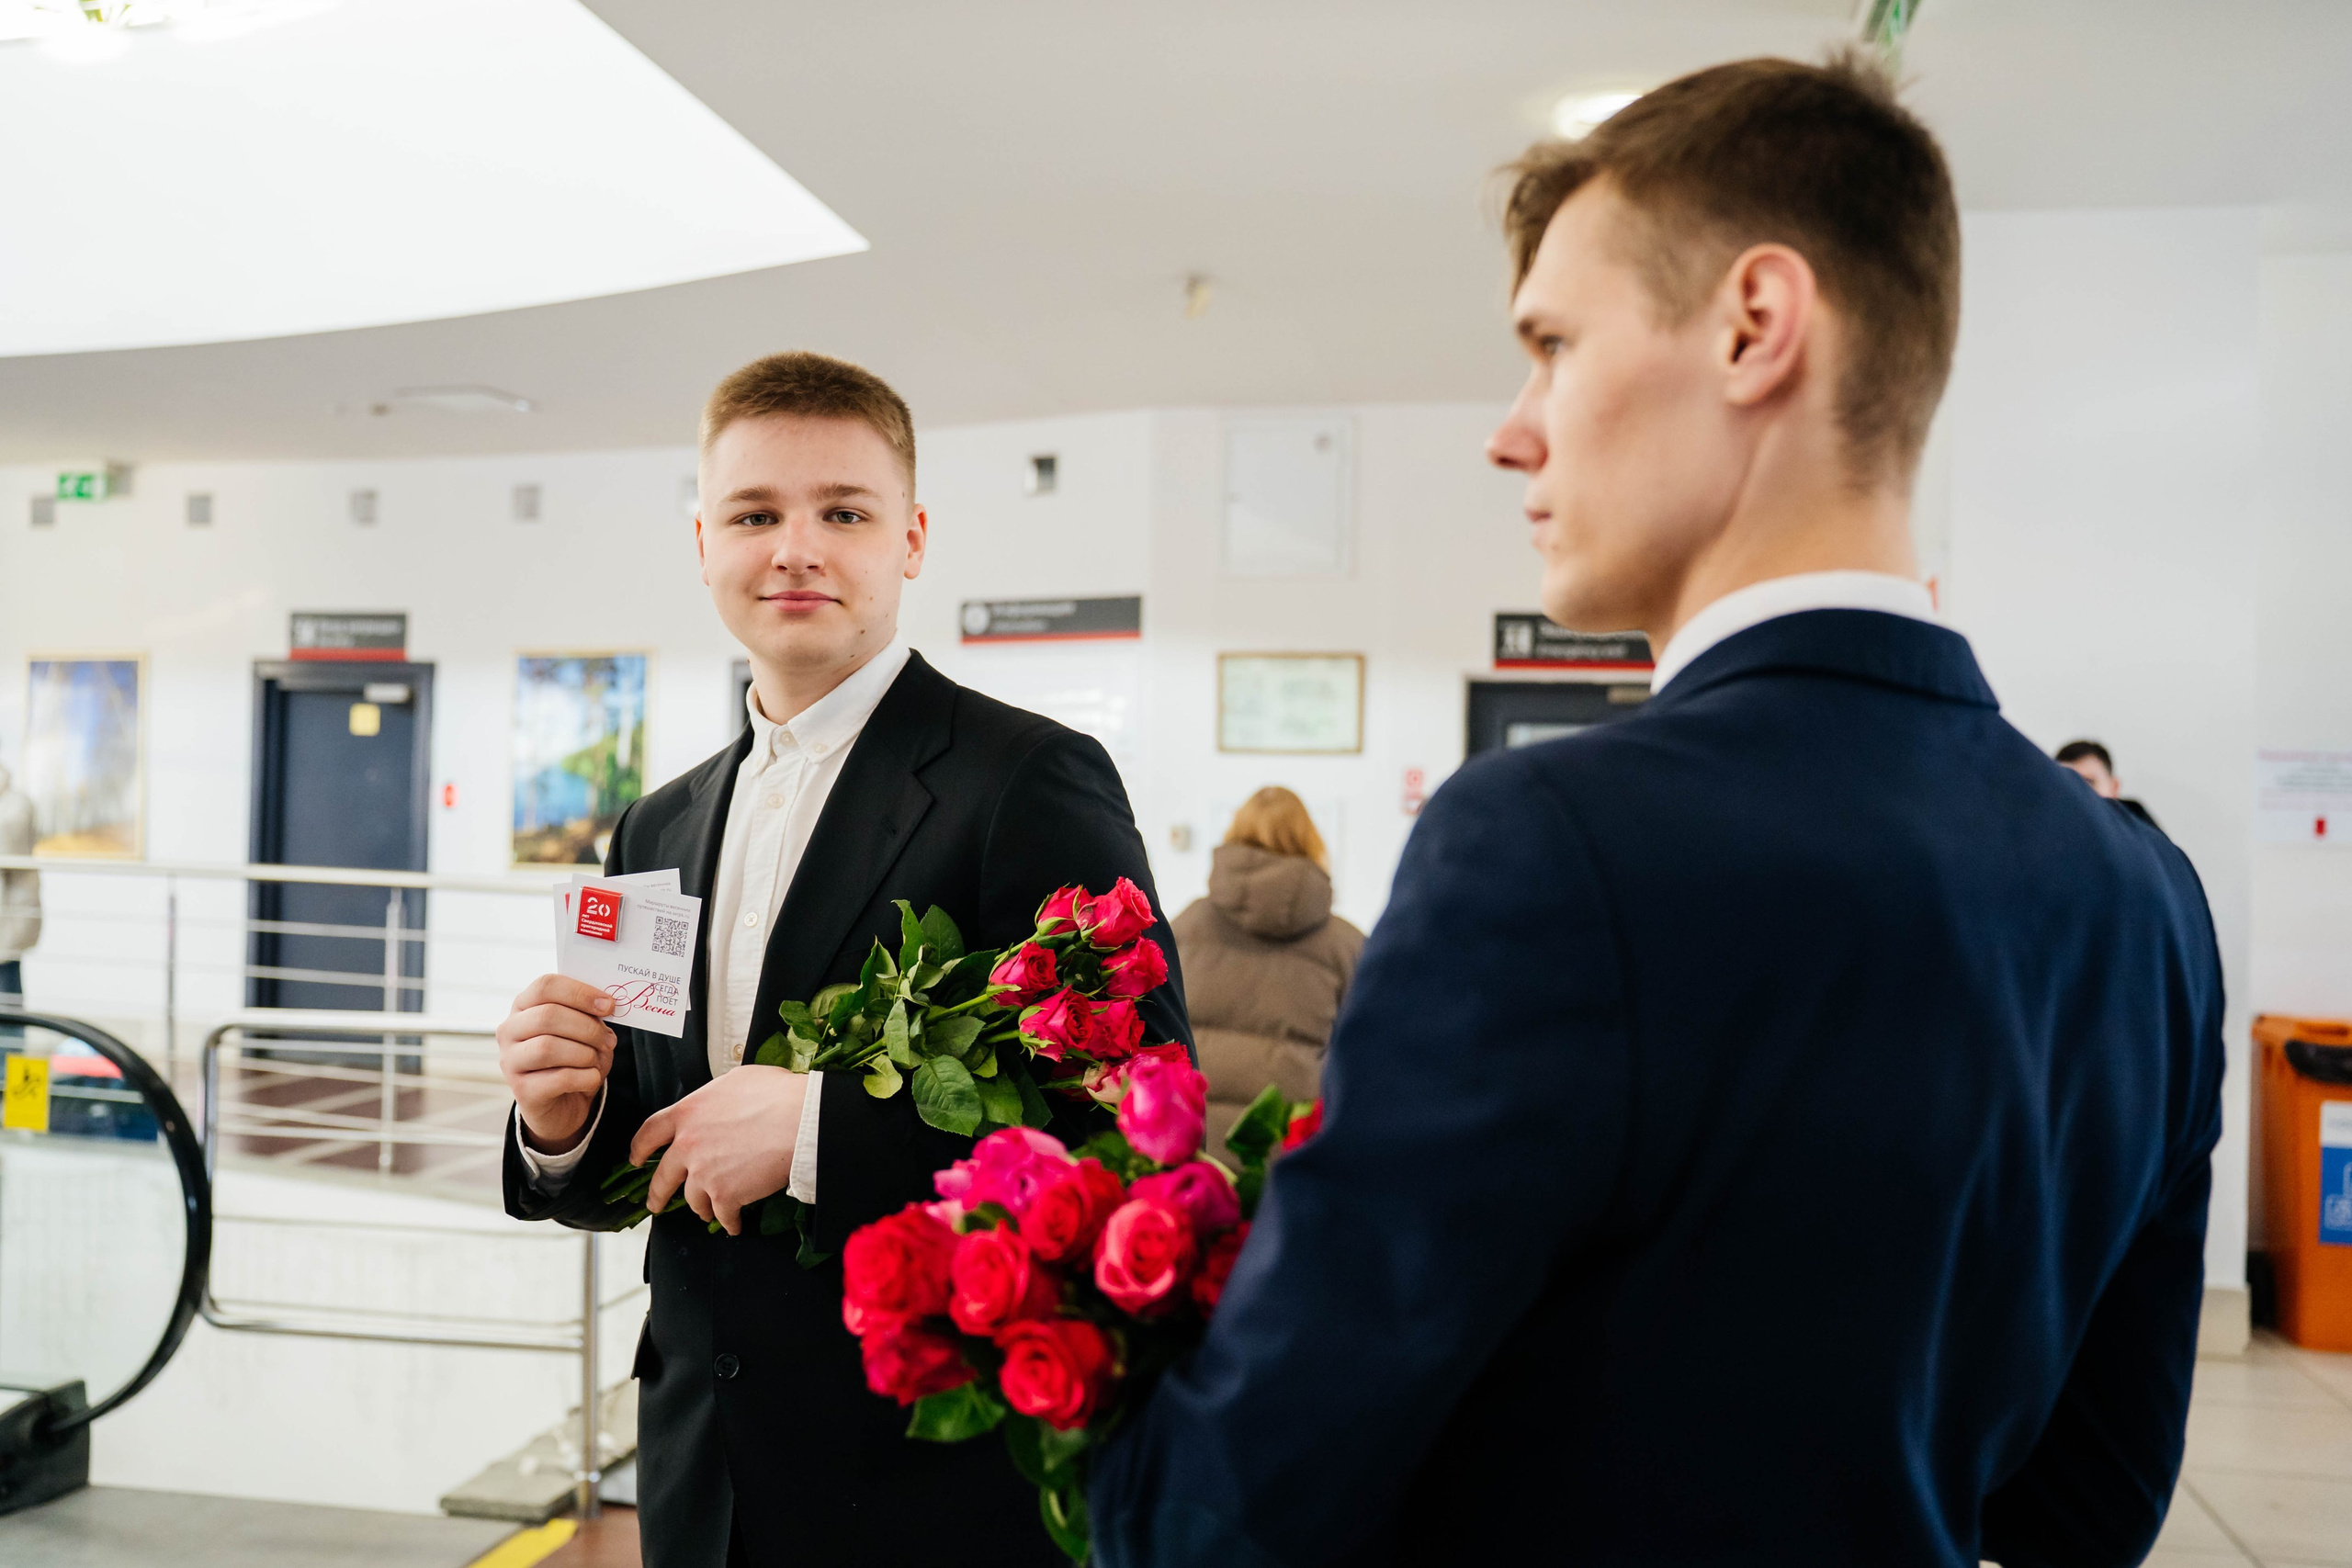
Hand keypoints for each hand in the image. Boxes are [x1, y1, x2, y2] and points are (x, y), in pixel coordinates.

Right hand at [498, 974, 615, 1153]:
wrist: (562, 1104)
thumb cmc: (573, 1059)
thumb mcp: (584, 1032)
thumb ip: (591, 1016)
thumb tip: (606, 1006)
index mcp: (524, 1006)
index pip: (545, 986)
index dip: (580, 993)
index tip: (609, 1005)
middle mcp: (509, 1030)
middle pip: (547, 1016)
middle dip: (587, 1027)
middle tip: (609, 1040)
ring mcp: (510, 1061)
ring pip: (548, 1047)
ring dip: (585, 1053)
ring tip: (597, 1060)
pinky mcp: (521, 1090)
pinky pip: (559, 1078)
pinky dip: (585, 1077)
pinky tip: (591, 1078)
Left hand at [629, 1066, 808, 1235]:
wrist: (802, 1120)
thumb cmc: (778, 1095)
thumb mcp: (737, 1081)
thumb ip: (715, 1096)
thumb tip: (719, 1103)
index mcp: (688, 1112)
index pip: (650, 1132)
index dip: (639, 1148)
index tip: (636, 1158)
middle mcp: (688, 1144)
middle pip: (662, 1176)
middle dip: (657, 1194)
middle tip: (656, 1203)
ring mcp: (704, 1173)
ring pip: (693, 1200)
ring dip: (702, 1207)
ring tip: (711, 1212)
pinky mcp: (725, 1196)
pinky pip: (722, 1216)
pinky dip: (729, 1223)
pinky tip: (735, 1225)